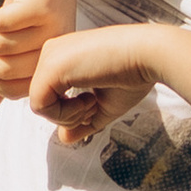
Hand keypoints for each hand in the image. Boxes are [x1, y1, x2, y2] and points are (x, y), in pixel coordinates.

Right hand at [0, 0, 76, 113]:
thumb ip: (0, 71)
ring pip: (2, 47)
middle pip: (5, 71)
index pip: (15, 90)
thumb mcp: (12, 39)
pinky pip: (2, 24)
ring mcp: (52, 27)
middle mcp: (56, 49)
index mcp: (52, 64)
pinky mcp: (43, 5)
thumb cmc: (28, 2)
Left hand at [25, 24, 163, 146]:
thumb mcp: (104, 104)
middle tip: (94, 103)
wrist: (150, 55)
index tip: (94, 102)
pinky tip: (89, 99)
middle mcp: (53, 52)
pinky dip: (65, 114)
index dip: (70, 111)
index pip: (50, 95)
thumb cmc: (134, 74)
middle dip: (69, 115)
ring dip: (69, 115)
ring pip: (39, 106)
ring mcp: (49, 56)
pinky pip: (40, 106)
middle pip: (43, 101)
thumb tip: (64, 139)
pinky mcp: (50, 67)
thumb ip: (83, 121)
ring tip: (93, 100)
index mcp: (64, 56)